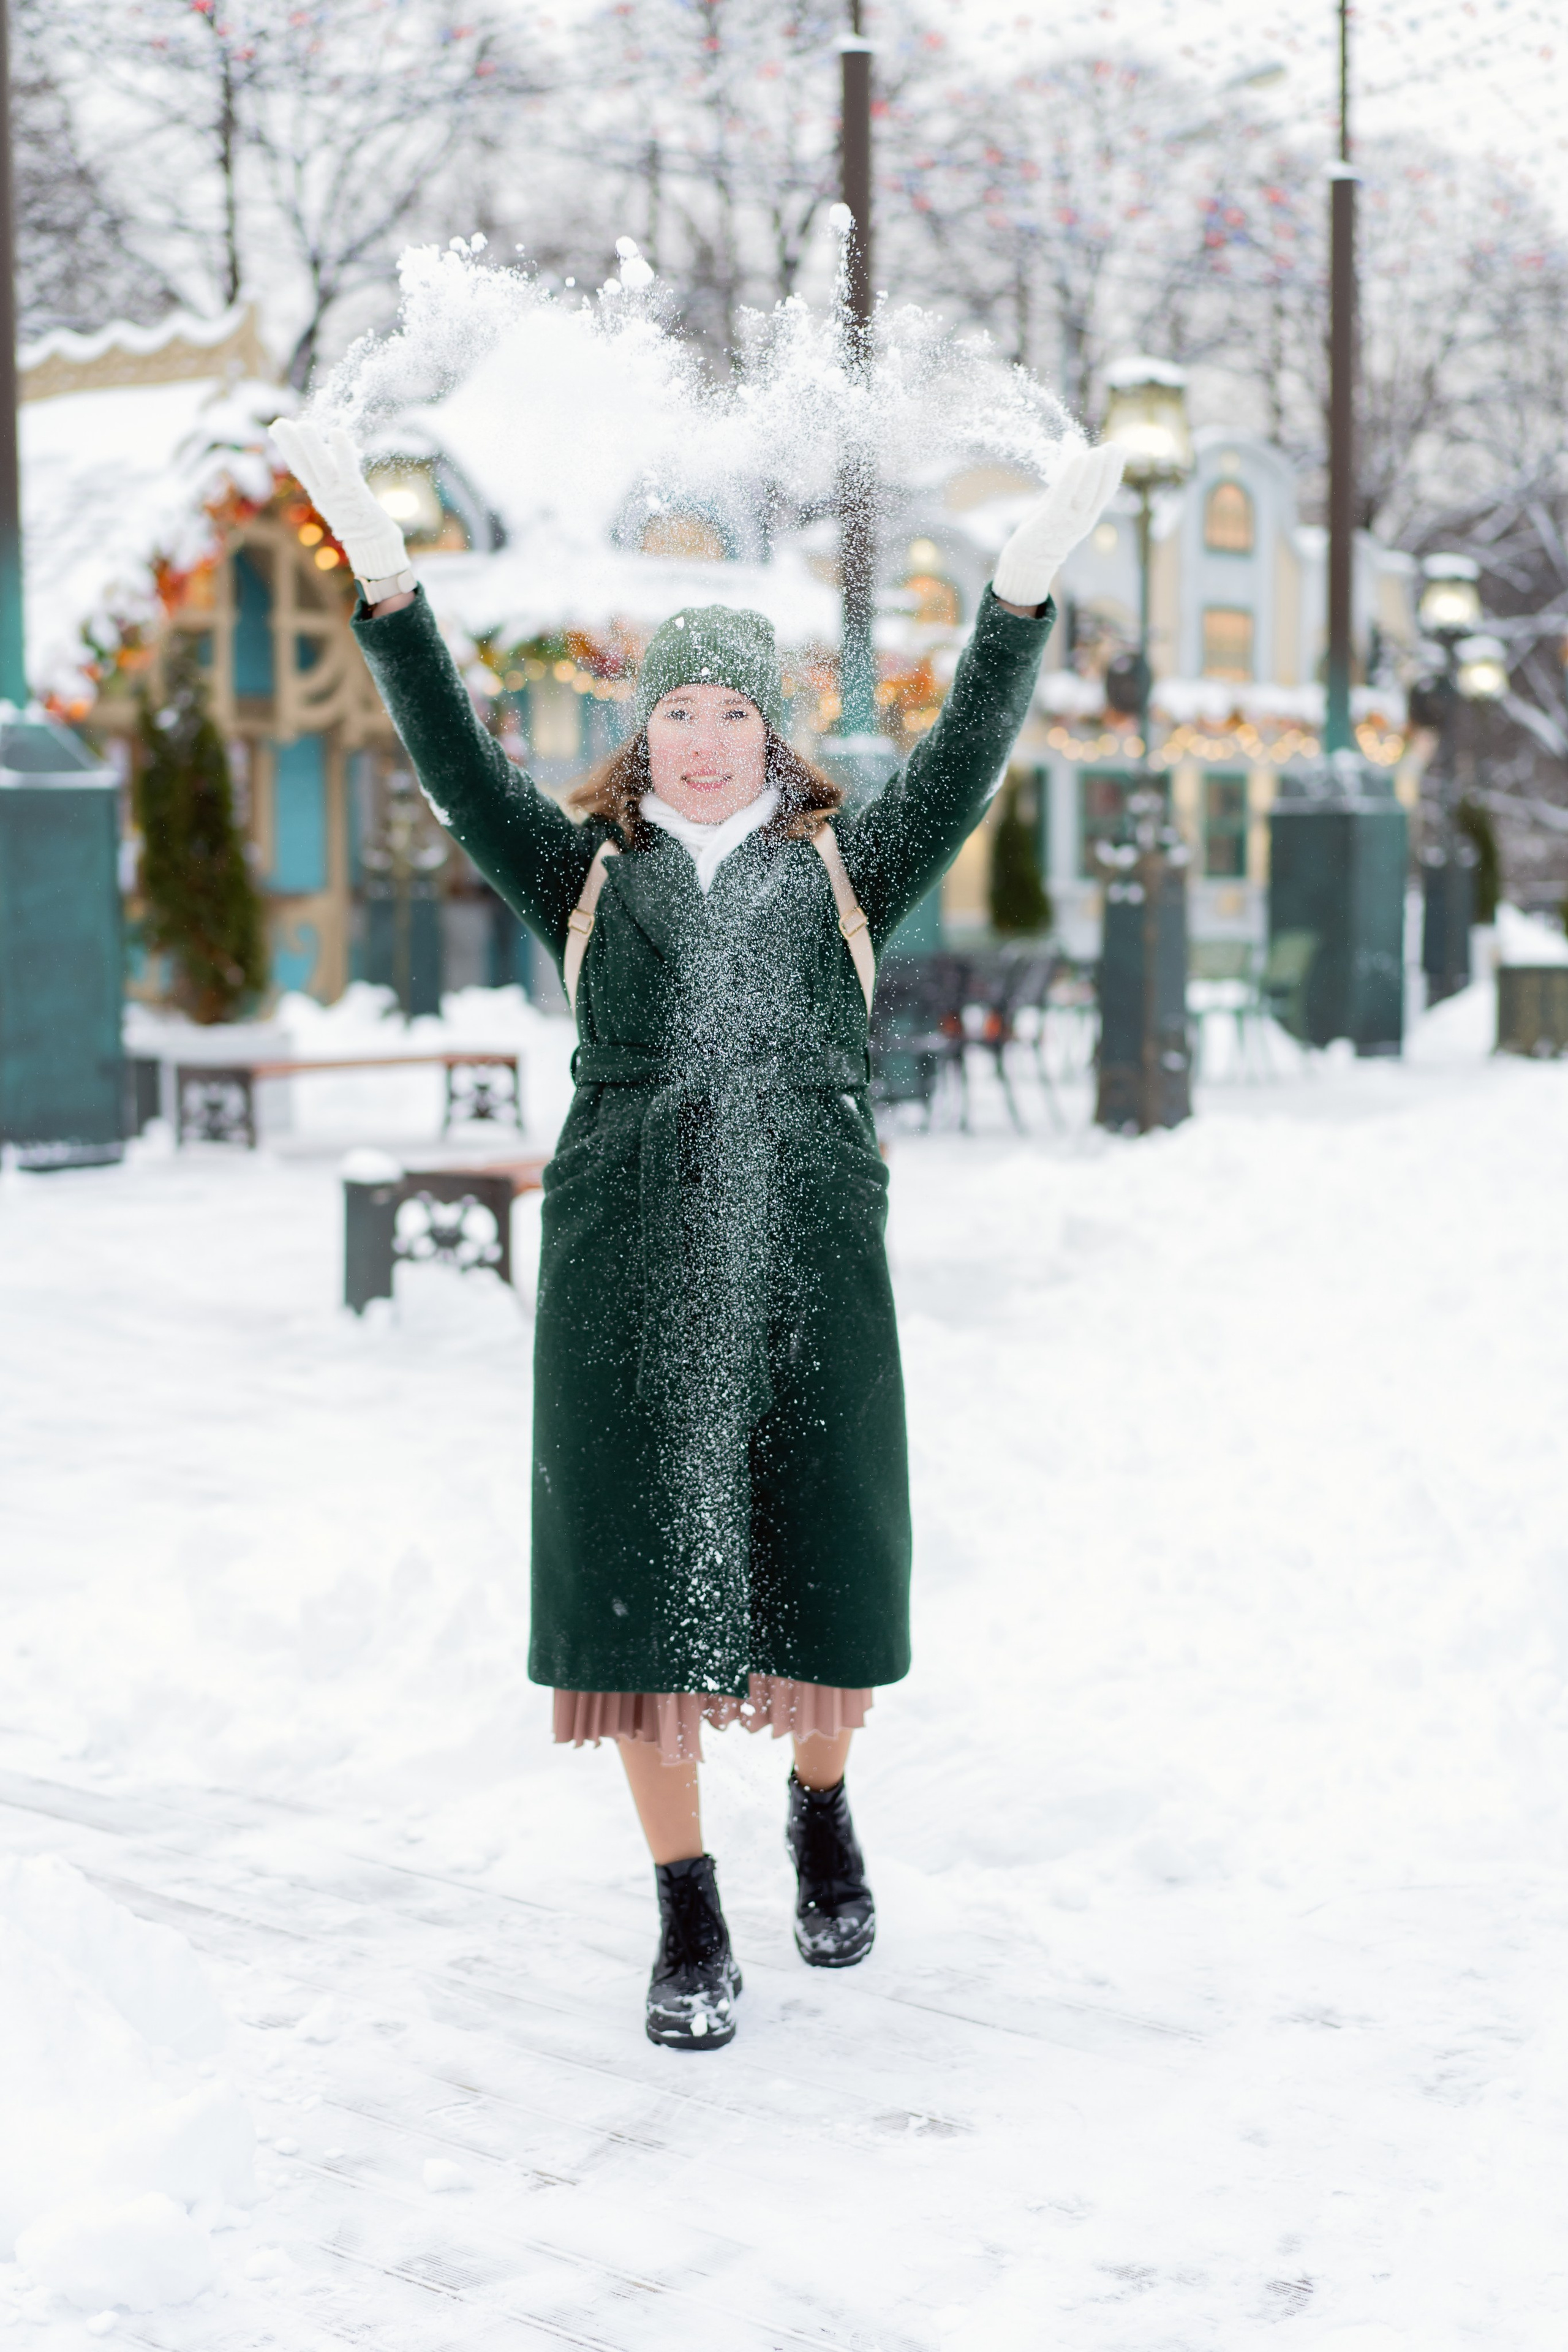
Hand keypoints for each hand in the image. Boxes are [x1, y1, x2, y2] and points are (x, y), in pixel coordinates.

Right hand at [270, 417, 409, 587]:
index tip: (276, 429)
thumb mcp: (338, 493)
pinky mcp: (355, 494)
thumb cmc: (358, 515)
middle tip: (280, 423)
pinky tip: (337, 433)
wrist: (373, 543)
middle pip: (304, 465)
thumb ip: (333, 472)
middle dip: (290, 444)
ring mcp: (338, 494)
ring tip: (304, 425)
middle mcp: (324, 493)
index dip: (287, 448)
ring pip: (321, 466)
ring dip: (311, 445)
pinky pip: (347, 470)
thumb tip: (330, 446)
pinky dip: (342, 451)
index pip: (299, 466)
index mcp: (318, 492)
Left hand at [992, 443, 1125, 609]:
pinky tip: (1078, 458)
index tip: (1119, 450)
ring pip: (1087, 492)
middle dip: (1109, 466)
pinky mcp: (1052, 518)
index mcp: (1088, 516)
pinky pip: (1065, 494)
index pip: (1106, 491)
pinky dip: (1072, 475)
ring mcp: (1069, 520)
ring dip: (1094, 469)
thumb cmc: (1043, 530)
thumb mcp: (1061, 507)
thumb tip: (1076, 460)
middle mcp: (1083, 519)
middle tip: (1113, 445)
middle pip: (1101, 490)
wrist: (1028, 560)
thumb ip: (1068, 488)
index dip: (1115, 470)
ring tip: (1098, 450)